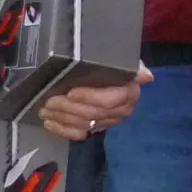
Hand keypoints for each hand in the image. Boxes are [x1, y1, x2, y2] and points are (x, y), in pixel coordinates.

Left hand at [37, 64, 152, 141]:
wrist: (110, 72)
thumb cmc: (113, 61)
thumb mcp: (121, 58)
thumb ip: (132, 66)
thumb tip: (146, 76)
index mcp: (130, 92)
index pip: (110, 99)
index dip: (90, 97)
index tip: (71, 91)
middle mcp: (122, 109)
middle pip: (93, 113)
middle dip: (68, 107)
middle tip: (49, 100)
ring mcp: (109, 121)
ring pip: (84, 123)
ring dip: (62, 117)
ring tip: (44, 108)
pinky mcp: (98, 128)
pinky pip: (79, 134)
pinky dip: (62, 129)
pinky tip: (49, 122)